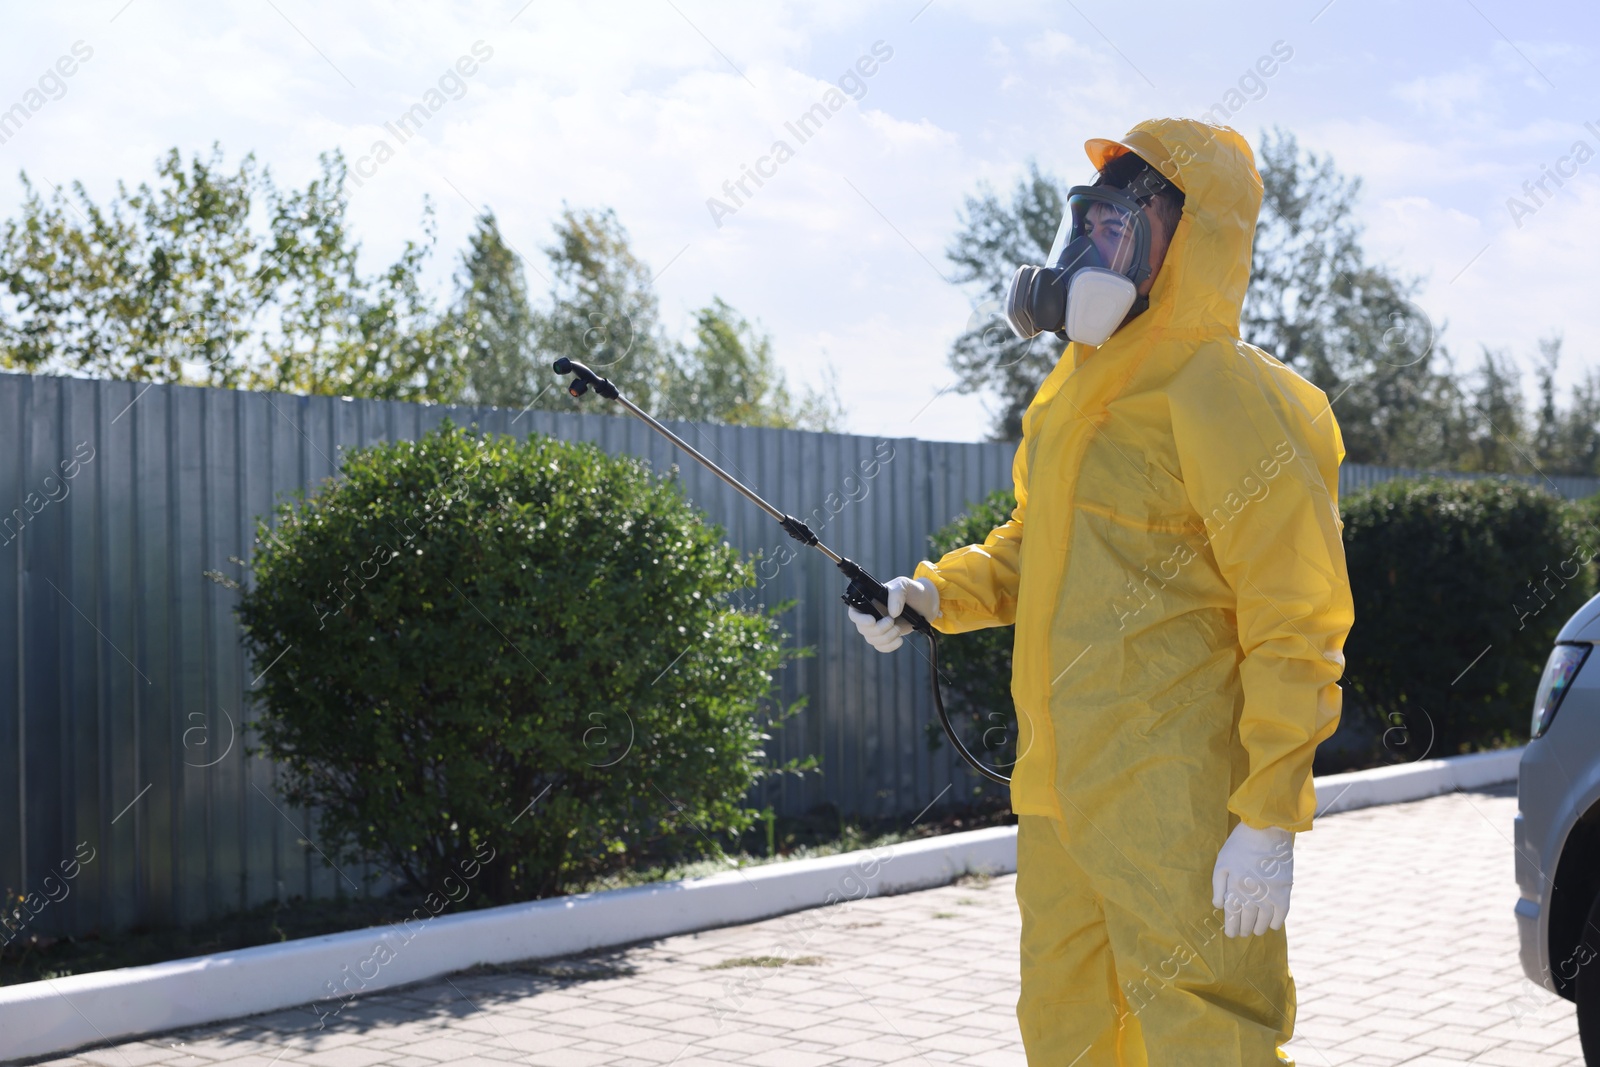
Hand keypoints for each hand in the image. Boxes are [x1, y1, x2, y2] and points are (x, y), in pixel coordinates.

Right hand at [847, 576, 938, 653]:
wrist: (926, 604)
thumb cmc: (912, 591)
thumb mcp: (904, 585)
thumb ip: (897, 594)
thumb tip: (892, 613)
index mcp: (870, 601)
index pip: (854, 612)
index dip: (859, 619)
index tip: (872, 621)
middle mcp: (871, 614)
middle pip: (863, 629)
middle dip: (879, 629)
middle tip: (893, 621)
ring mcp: (878, 627)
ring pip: (872, 640)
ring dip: (887, 637)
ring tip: (899, 628)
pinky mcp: (886, 637)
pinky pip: (880, 647)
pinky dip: (890, 646)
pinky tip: (900, 639)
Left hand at [1211, 821, 1293, 936]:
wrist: (1266, 829)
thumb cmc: (1240, 844)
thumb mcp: (1222, 862)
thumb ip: (1218, 886)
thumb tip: (1219, 906)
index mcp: (1235, 886)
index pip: (1232, 914)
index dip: (1231, 927)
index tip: (1230, 934)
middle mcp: (1252, 893)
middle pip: (1247, 919)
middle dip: (1243, 928)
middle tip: (1242, 933)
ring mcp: (1270, 892)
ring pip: (1264, 919)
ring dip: (1259, 928)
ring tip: (1255, 930)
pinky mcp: (1284, 889)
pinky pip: (1281, 912)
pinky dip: (1277, 922)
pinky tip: (1272, 925)